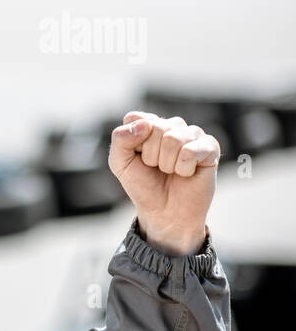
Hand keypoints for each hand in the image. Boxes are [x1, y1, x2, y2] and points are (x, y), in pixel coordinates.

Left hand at [108, 112, 219, 255]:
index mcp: (149, 125)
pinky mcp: (210, 148)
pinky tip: (187, 173)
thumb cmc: (143, 185)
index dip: (132, 143)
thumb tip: (145, 124)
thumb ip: (120, 139)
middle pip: (156, 128)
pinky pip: (191, 150)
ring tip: (171, 171)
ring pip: (173, 138)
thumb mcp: (120, 163)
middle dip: (150, 156)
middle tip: (157, 168)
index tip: (137, 158)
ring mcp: (192, 135)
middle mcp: (172, 125)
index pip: (135, 118)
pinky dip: (183, 168)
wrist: (165, 212)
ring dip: (167, 163)